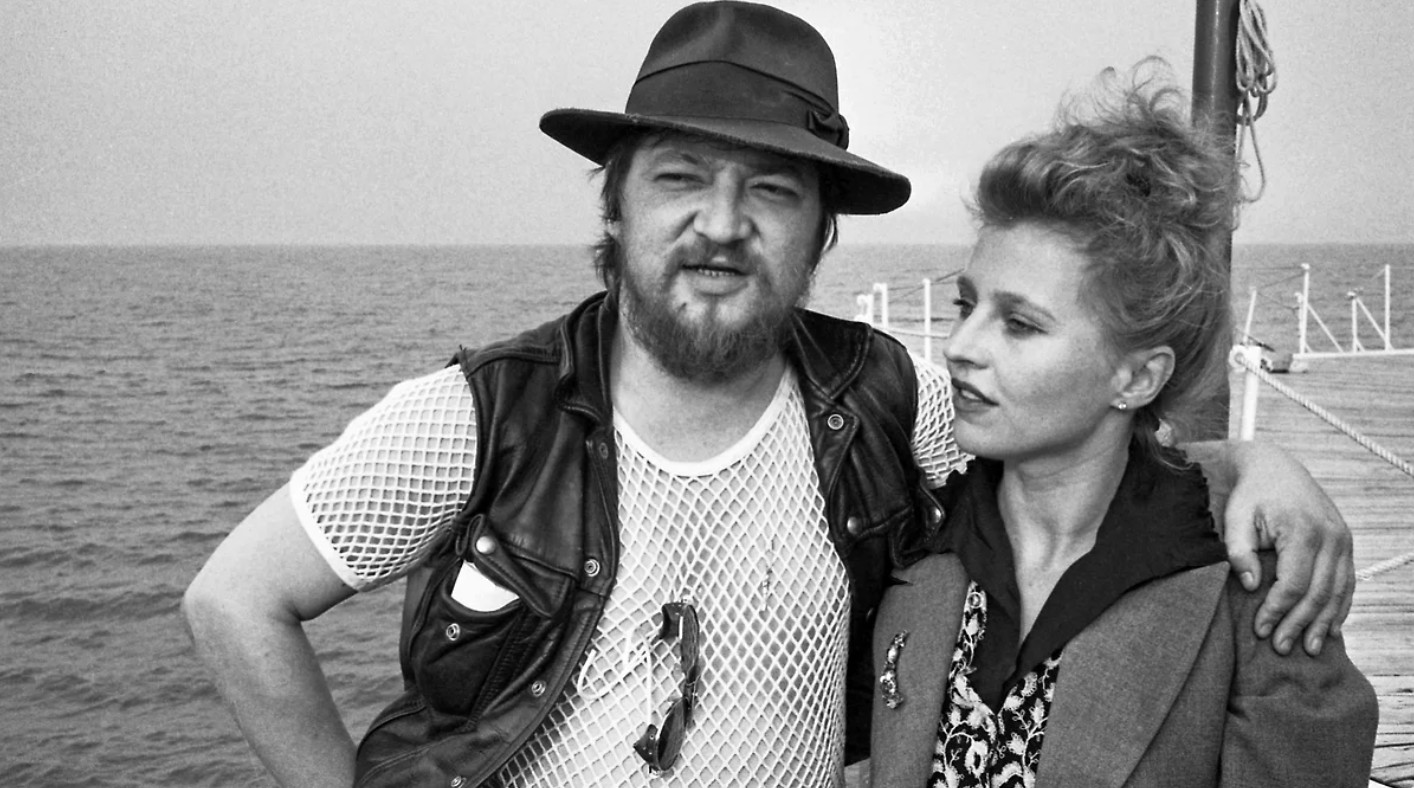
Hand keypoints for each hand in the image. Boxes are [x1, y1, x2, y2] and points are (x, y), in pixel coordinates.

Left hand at [1220, 442, 1353, 655]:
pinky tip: (1330, 628)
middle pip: (1318, 593)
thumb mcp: (1236, 517)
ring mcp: (1343, 540)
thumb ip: (1239, 551)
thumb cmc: (1251, 494)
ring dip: (1323, 623)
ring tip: (1309, 649)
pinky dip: (1339, 607)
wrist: (1276, 467)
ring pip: (1337, 592)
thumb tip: (1250, 586)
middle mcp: (1331, 537)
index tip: (1259, 629)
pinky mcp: (1345, 543)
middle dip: (1299, 624)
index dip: (1277, 610)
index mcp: (1303, 531)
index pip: (1293, 584)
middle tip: (1280, 647)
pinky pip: (1347, 582)